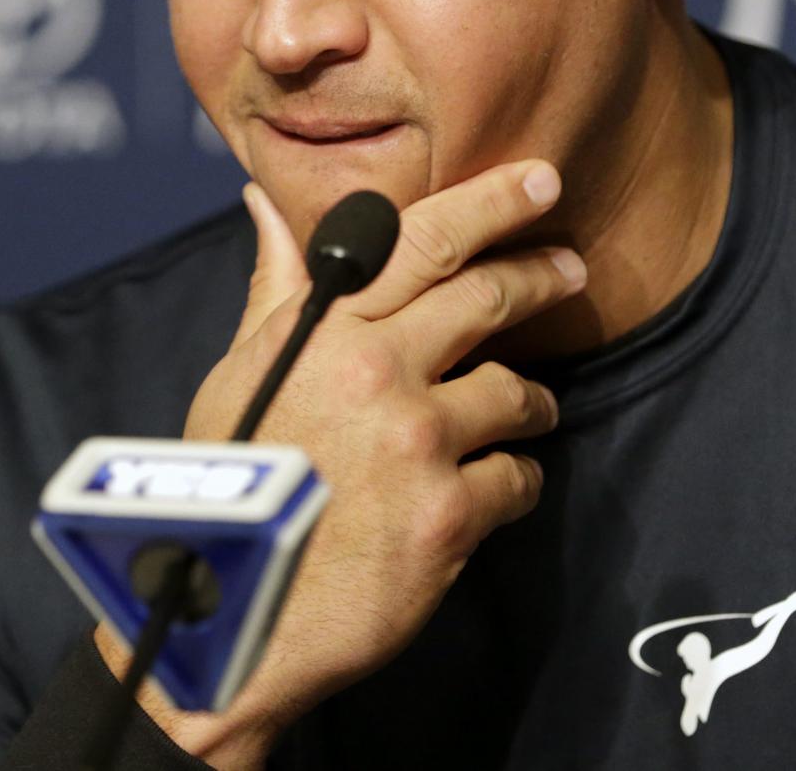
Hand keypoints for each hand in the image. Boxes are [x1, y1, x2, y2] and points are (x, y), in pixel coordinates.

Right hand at [99, 159, 583, 766]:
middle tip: (569, 268)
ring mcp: (416, 441)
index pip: (421, 239)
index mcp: (321, 330)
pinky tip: (495, 489)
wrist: (227, 616)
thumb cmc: (226, 486)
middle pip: (485, 297)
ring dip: (530, 399)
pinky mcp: (448, 514)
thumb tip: (264, 201)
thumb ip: (275, 288)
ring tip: (532, 407)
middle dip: (540, 275)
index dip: (490, 202)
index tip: (539, 178)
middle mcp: (374, 370)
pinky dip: (512, 480)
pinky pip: (517, 477)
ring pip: (514, 392)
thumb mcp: (235, 375)